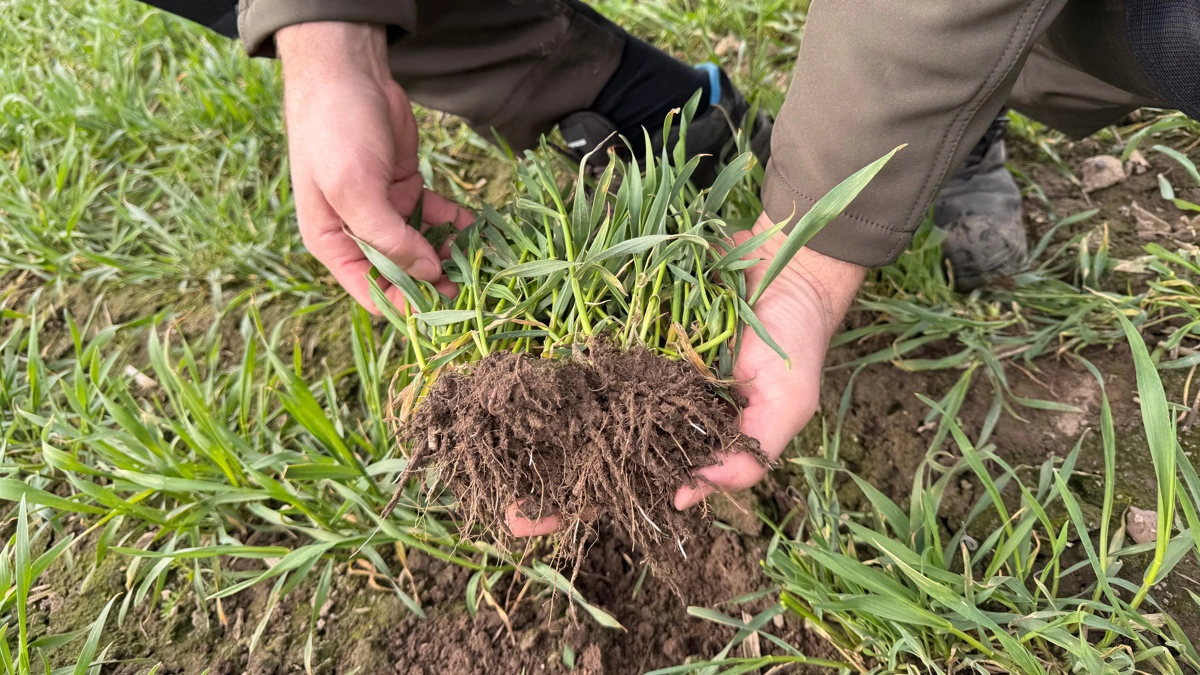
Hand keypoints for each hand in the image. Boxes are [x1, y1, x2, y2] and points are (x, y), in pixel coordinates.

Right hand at [276, 23, 473, 310]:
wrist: (347, 73)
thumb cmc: (335, 133)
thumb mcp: (354, 190)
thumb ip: (388, 238)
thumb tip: (426, 275)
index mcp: (332, 243)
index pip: (370, 292)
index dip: (406, 306)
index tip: (444, 311)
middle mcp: (357, 233)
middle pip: (401, 275)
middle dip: (435, 283)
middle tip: (474, 288)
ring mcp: (385, 211)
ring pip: (422, 248)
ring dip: (449, 256)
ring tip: (481, 260)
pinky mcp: (408, 188)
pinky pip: (435, 217)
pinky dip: (455, 224)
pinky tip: (477, 228)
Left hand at [506, 213, 863, 535]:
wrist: (788, 258)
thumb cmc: (795, 342)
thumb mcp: (786, 407)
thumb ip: (745, 457)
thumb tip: (680, 500)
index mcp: (680, 439)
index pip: (621, 481)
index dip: (577, 503)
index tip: (526, 520)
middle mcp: (646, 404)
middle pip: (582, 441)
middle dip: (535, 463)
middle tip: (483, 478)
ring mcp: (630, 360)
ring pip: (570, 391)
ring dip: (528, 409)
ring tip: (479, 425)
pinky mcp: (622, 316)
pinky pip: (578, 335)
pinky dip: (544, 348)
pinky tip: (505, 362)